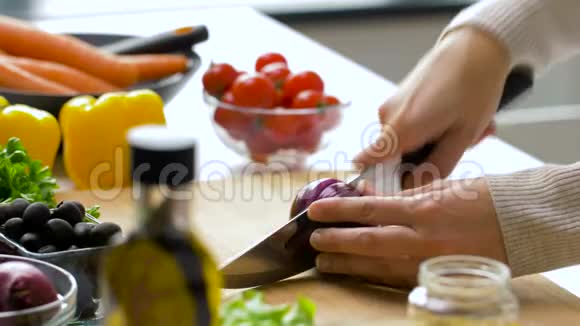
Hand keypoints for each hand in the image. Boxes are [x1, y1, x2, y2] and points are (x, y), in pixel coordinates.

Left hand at [308, 177, 507, 286]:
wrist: (521, 224)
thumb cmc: (482, 198)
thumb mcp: (440, 187)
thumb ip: (399, 194)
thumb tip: (365, 194)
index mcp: (423, 209)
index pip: (370, 210)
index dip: (339, 211)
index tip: (315, 211)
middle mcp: (423, 238)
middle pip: (369, 243)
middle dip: (337, 243)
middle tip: (313, 242)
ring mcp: (429, 262)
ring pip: (378, 267)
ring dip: (348, 265)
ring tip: (325, 262)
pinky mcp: (436, 277)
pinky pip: (397, 278)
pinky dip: (373, 276)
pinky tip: (357, 273)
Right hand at [354, 28, 509, 184]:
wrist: (475, 47)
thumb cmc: (474, 89)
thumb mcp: (462, 137)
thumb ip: (436, 168)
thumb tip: (413, 191)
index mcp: (401, 128)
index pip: (367, 165)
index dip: (379, 185)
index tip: (402, 193)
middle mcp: (387, 117)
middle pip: (392, 159)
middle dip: (422, 162)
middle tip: (457, 150)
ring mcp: (390, 107)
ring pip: (402, 144)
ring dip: (429, 145)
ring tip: (461, 132)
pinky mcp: (397, 101)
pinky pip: (406, 128)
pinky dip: (428, 131)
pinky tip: (453, 120)